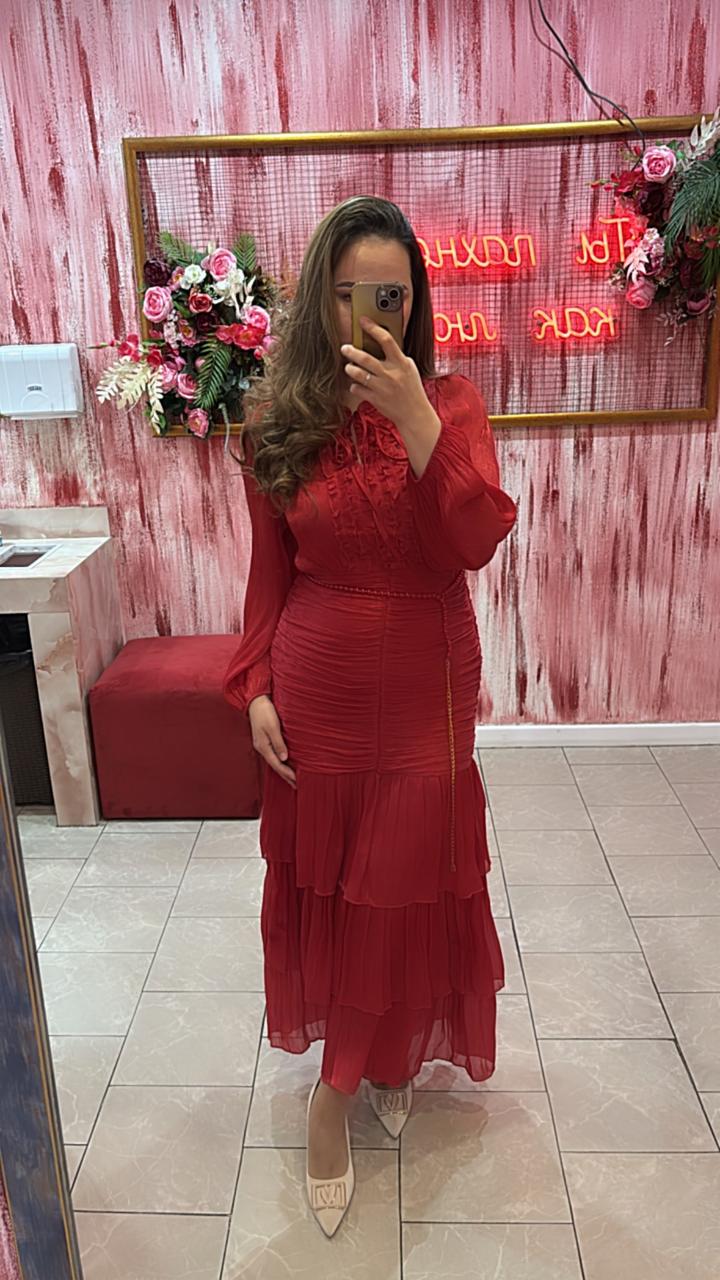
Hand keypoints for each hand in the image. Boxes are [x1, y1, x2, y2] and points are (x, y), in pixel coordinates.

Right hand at [248, 695, 296, 788]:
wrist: (255, 700)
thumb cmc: (265, 711)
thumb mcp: (273, 727)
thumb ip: (278, 743)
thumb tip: (284, 758)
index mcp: (263, 746)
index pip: (277, 764)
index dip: (287, 773)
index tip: (297, 781)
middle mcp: (262, 747)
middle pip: (275, 766)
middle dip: (285, 776)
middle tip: (296, 785)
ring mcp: (263, 744)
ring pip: (274, 761)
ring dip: (284, 770)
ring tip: (292, 778)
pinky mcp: (265, 739)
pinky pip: (274, 754)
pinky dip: (281, 761)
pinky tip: (286, 763)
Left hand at [340, 317, 433, 433]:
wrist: (415, 414)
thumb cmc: (412, 390)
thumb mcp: (410, 369)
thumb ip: (397, 357)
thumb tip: (382, 343)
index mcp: (401, 363)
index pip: (386, 340)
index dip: (373, 328)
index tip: (363, 321)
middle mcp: (391, 374)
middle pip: (366, 358)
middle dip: (351, 351)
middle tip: (344, 348)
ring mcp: (382, 387)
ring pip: (358, 374)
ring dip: (350, 369)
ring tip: (349, 367)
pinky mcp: (375, 399)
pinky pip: (357, 389)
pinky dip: (354, 386)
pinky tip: (356, 385)